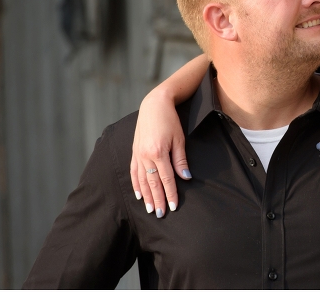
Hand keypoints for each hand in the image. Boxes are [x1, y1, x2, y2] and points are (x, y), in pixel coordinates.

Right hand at [130, 89, 190, 217]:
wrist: (154, 105)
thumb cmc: (170, 121)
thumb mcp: (180, 139)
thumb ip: (181, 160)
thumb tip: (185, 178)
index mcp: (158, 152)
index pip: (166, 179)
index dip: (170, 194)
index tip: (174, 206)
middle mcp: (145, 155)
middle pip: (153, 183)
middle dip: (158, 200)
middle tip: (161, 214)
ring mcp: (137, 154)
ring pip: (142, 180)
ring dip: (147, 196)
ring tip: (150, 209)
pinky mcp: (134, 151)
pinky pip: (134, 172)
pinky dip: (136, 184)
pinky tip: (139, 194)